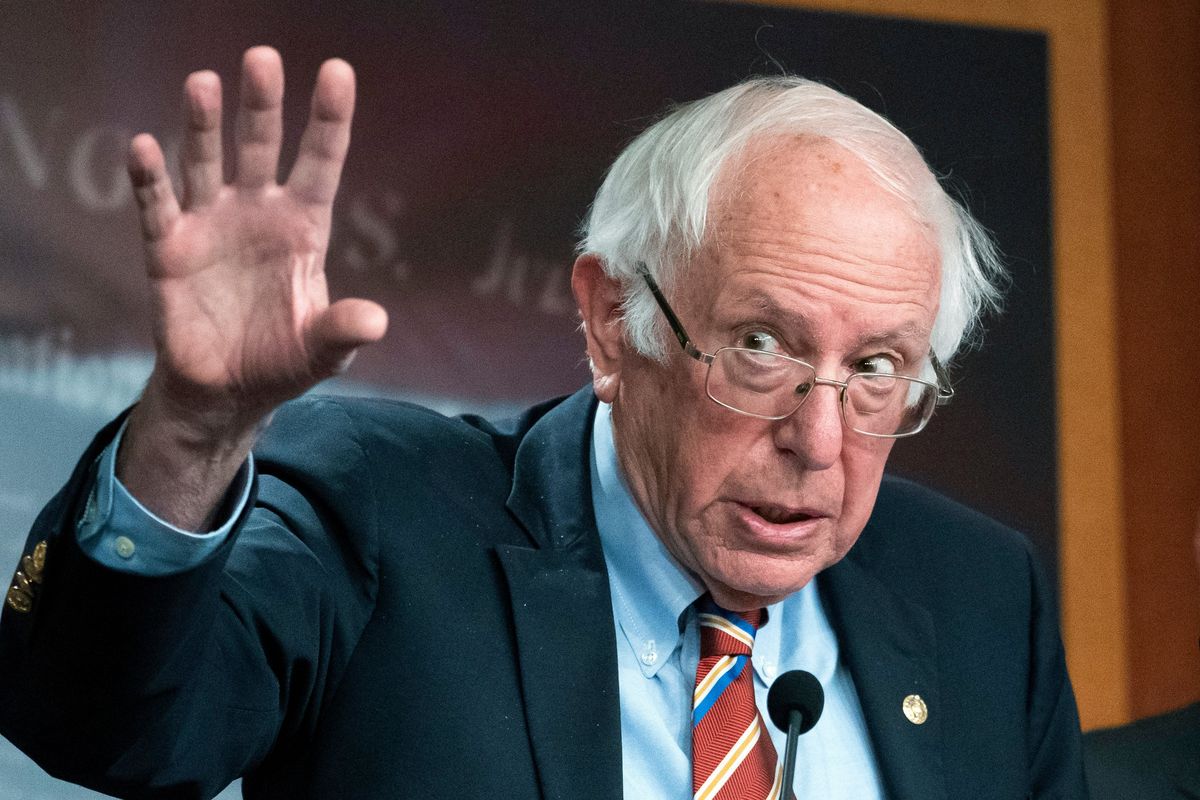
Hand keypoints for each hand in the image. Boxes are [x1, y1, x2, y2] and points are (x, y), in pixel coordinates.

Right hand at [118, 47, 386, 528]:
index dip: (329, 120)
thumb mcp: (322, 351)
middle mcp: (256, 214)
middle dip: (262, 106)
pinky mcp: (169, 250)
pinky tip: (143, 146)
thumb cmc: (283, 361)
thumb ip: (343, 331)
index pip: (320, 164)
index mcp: (303, 228)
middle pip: (260, 148)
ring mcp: (211, 226)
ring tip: (203, 83)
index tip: (338, 72)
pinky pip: (158, 207)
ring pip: (206, 163)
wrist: (226, 393)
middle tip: (263, 58)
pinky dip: (150, 179)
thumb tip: (375, 321)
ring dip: (203, 126)